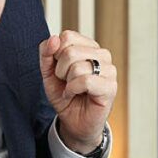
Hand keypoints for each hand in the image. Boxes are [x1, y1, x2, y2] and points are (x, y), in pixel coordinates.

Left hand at [38, 30, 116, 154]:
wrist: (73, 121)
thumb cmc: (64, 94)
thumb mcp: (48, 71)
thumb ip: (46, 53)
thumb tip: (53, 38)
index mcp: (88, 46)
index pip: (67, 36)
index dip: (55, 53)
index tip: (58, 68)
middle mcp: (102, 55)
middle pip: (70, 50)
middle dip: (60, 70)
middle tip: (65, 81)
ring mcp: (109, 70)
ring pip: (77, 66)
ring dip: (67, 82)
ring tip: (71, 89)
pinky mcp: (110, 87)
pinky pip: (85, 81)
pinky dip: (73, 89)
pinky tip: (74, 94)